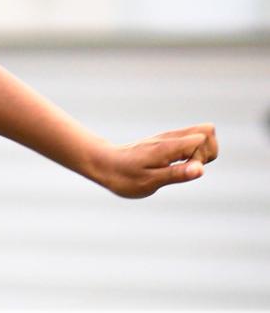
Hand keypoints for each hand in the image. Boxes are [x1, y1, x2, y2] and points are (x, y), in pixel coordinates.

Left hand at [90, 124, 218, 198]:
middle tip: (187, 167)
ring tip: (181, 166)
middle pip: (208, 131)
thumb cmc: (124, 177)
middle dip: (208, 152)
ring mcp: (169, 137)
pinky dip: (192, 152)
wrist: (104, 164)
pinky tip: (176, 163)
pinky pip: (190, 140)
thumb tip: (201, 169)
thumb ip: (177, 174)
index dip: (202, 157)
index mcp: (169, 146)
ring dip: (201, 152)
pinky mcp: (167, 141)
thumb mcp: (150, 181)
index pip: (204, 138)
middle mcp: (171, 137)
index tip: (184, 170)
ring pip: (201, 133)